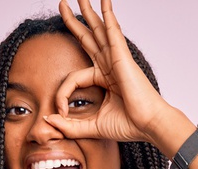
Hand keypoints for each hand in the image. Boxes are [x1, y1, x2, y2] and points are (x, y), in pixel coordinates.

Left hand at [46, 0, 177, 144]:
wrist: (149, 125)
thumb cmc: (128, 125)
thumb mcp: (91, 126)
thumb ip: (70, 125)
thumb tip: (48, 120)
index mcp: (103, 79)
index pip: (73, 78)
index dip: (61, 95)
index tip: (60, 114)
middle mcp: (109, 65)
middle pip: (88, 38)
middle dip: (74, 21)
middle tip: (62, 4)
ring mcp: (116, 59)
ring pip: (98, 29)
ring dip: (89, 11)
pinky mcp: (122, 57)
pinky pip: (112, 32)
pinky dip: (108, 16)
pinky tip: (104, 2)